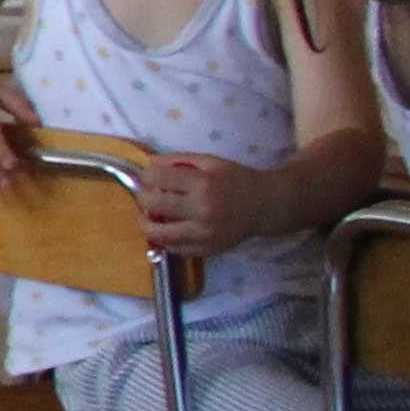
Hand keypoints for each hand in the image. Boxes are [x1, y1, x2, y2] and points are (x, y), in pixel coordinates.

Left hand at [135, 150, 265, 258]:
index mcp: (203, 184)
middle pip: (151, 204)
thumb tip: (148, 164)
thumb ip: (178, 160)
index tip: (151, 177)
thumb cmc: (235, 179)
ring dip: (147, 223)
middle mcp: (203, 210)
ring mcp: (205, 234)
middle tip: (151, 195)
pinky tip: (170, 228)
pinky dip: (165, 239)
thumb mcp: (210, 161)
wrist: (264, 206)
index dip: (147, 175)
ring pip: (157, 234)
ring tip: (153, 216)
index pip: (156, 178)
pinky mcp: (207, 250)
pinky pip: (173, 249)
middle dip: (145, 197)